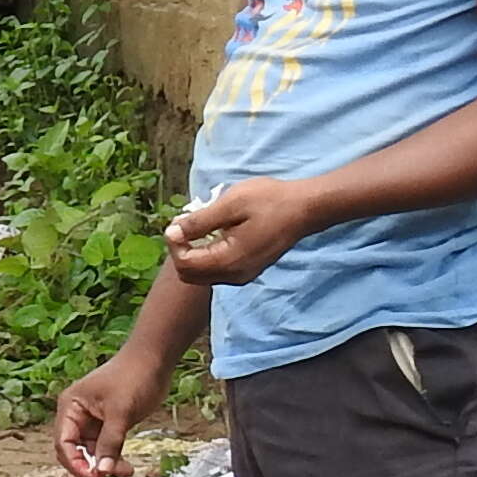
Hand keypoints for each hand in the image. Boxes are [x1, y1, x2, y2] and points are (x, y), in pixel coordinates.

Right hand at [52, 347, 168, 476]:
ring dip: (104, 464)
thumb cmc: (133, 377)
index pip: (63, 442)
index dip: (75, 462)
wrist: (154, 360)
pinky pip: (104, 447)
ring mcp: (92, 420)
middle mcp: (77, 415)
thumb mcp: (121, 412)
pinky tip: (126, 465)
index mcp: (70, 407)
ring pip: (90, 452)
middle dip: (88, 466)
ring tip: (126, 470)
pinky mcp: (108, 424)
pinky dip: (113, 458)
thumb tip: (103, 471)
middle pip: (73, 450)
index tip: (94, 476)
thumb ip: (110, 442)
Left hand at [164, 175, 322, 288]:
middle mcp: (235, 275)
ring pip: (202, 274)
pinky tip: (215, 232)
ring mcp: (243, 275)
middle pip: (189, 275)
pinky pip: (217, 270)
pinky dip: (207, 255)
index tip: (177, 221)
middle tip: (185, 224)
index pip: (184, 264)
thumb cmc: (271, 201)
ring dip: (193, 253)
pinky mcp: (248, 269)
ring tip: (200, 225)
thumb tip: (172, 232)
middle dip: (180, 250)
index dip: (174, 243)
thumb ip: (199, 222)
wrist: (305, 208)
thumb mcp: (230, 204)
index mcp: (229, 261)